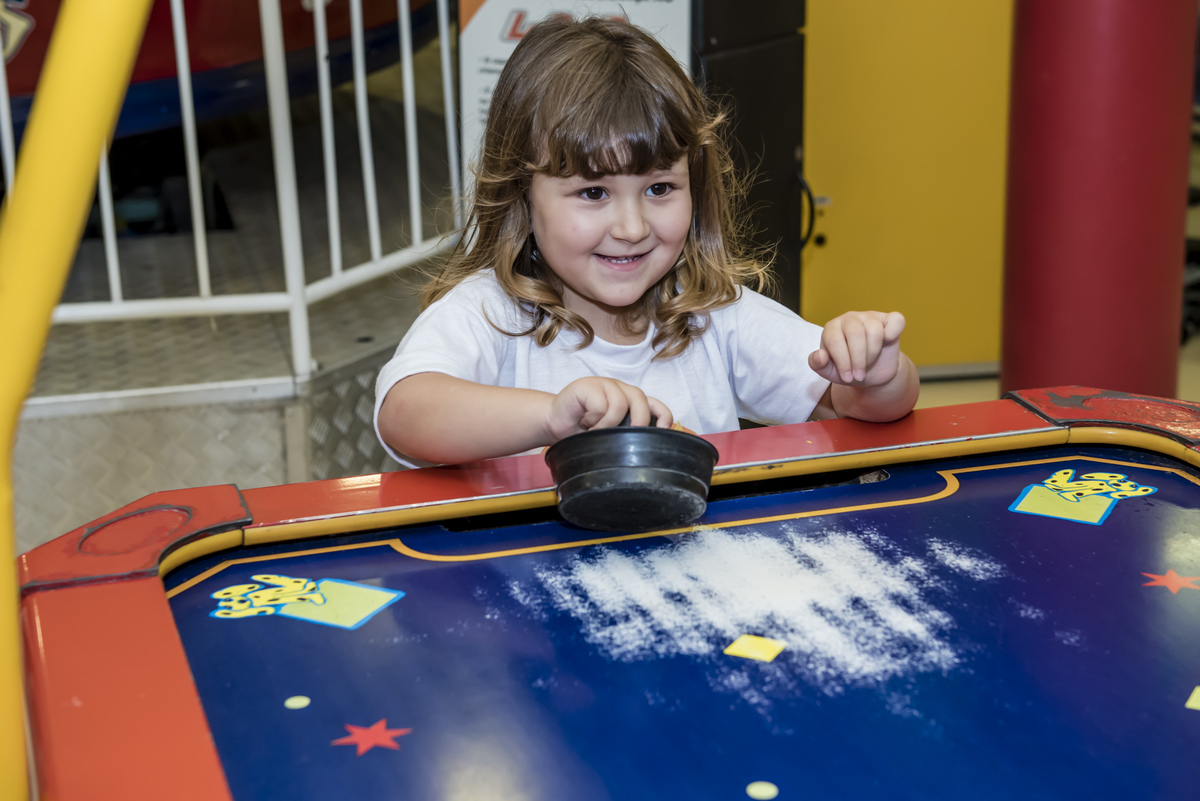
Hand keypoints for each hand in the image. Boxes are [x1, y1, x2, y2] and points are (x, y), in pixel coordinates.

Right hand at [545, 377, 673, 441]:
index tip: (662, 431)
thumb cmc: (582, 430)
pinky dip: (593, 419)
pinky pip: (600, 405)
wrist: (553, 422)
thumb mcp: (609, 433)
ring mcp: (605, 385)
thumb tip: (646, 449)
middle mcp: (621, 390)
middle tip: (624, 437)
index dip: (663, 417)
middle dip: (638, 421)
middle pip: (640, 400)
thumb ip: (626, 433)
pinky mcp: (588, 385)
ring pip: (619, 404)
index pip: (656, 404)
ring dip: (606, 424)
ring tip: (594, 430)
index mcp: (630, 401)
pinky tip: (584, 421)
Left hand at [808, 311, 905, 386]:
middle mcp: (850, 319)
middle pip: (855, 333)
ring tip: (869, 364)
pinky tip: (887, 342)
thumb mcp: (830, 372)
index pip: (835, 340)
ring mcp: (870, 317)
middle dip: (858, 359)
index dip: (842, 361)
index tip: (847, 378)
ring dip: (873, 353)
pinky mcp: (890, 320)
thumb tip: (819, 355)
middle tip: (859, 376)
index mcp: (832, 328)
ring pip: (874, 331)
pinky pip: (896, 320)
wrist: (872, 373)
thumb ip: (818, 364)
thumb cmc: (848, 369)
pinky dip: (893, 332)